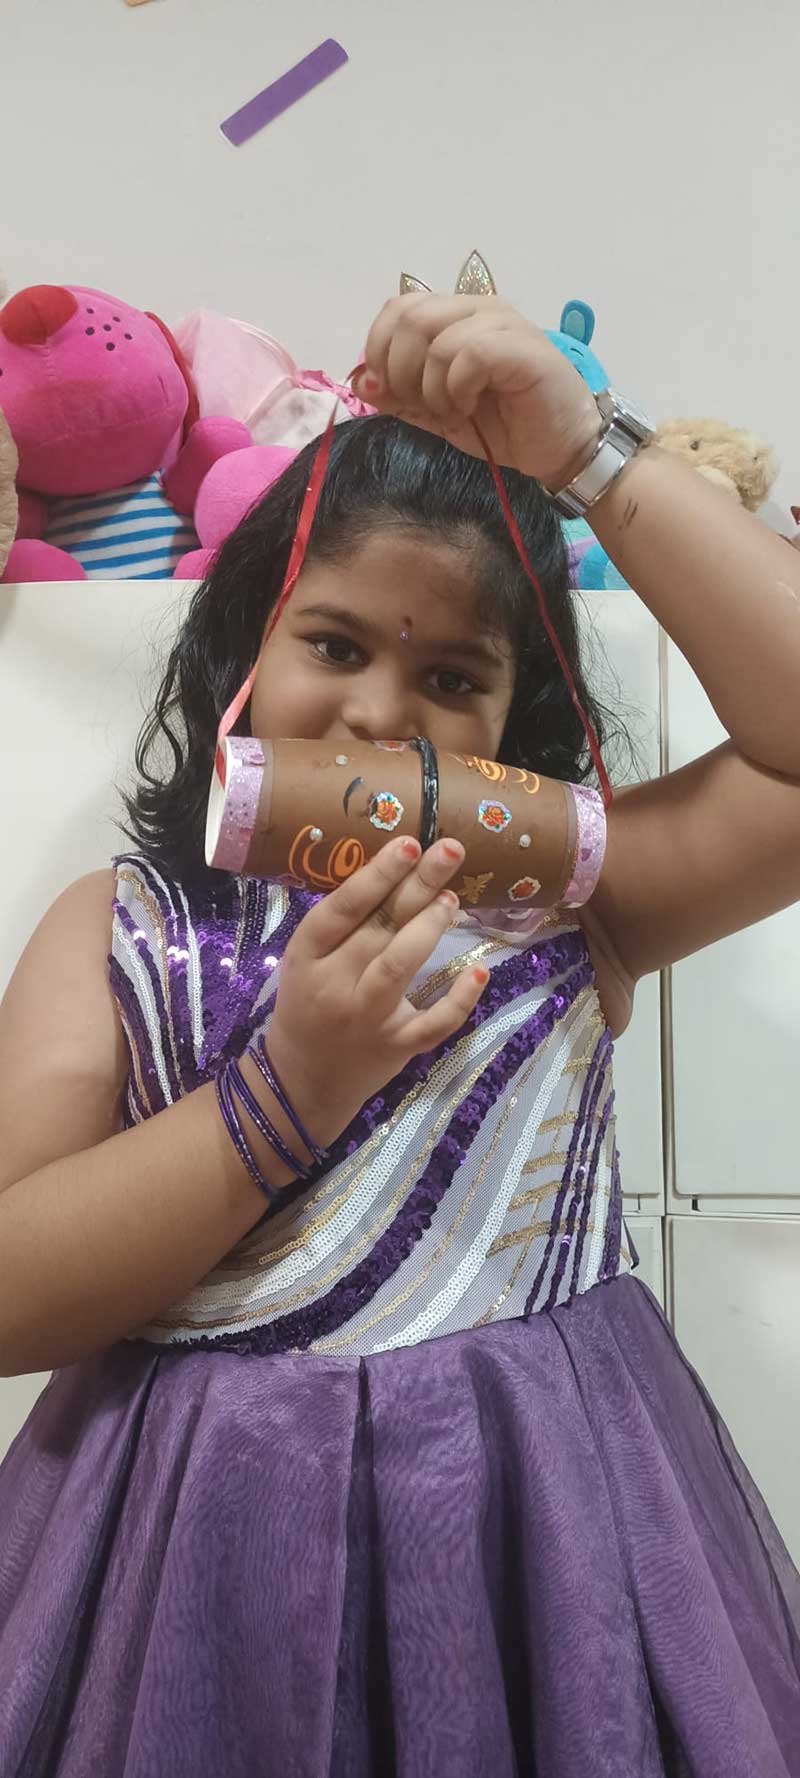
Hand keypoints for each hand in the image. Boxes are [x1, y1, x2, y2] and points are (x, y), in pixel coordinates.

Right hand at [266, 837, 487, 1143]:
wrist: (304, 1079)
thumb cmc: (309, 1002)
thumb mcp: (308, 960)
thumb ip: (345, 924)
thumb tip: (403, 869)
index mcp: (306, 956)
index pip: (342, 908)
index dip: (376, 875)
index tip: (408, 844)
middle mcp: (335, 985)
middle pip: (378, 928)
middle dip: (416, 886)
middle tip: (449, 850)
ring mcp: (367, 1018)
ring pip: (399, 967)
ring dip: (429, 928)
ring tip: (452, 899)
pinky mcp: (396, 1047)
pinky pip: (432, 1024)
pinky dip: (459, 1000)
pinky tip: (479, 970)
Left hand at [352, 293, 601, 489]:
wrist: (559, 449)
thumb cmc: (503, 427)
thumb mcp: (438, 414)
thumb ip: (400, 396)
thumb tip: (360, 380)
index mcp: (456, 316)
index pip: (398, 308)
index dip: (379, 348)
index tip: (388, 390)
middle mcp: (478, 308)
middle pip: (410, 316)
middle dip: (399, 369)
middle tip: (419, 403)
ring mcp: (503, 323)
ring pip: (436, 337)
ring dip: (431, 385)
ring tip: (452, 410)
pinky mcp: (523, 347)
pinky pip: (470, 354)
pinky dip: (458, 387)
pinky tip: (470, 407)